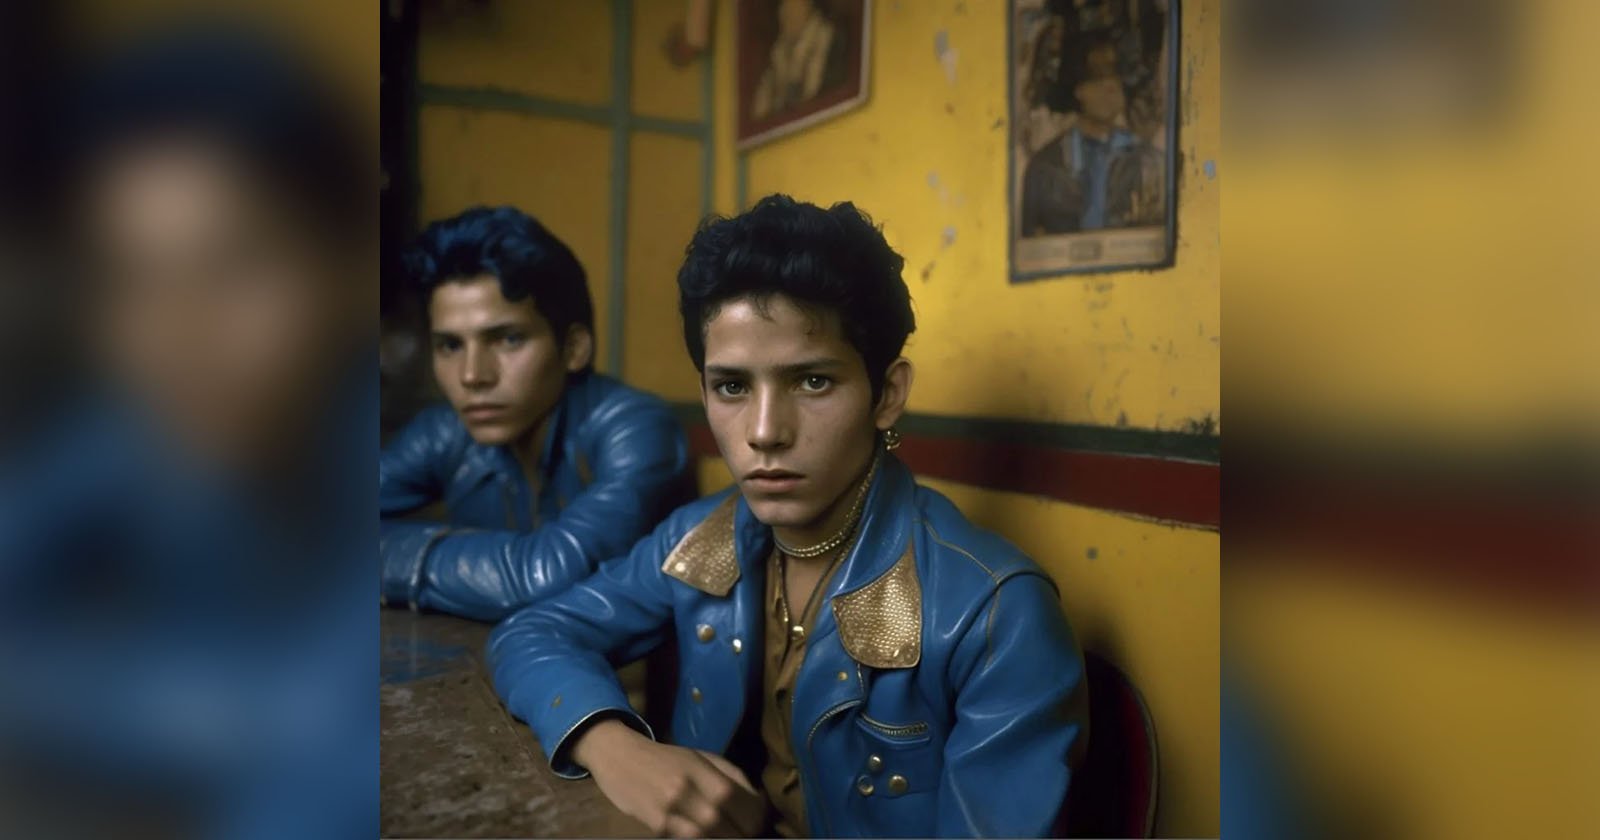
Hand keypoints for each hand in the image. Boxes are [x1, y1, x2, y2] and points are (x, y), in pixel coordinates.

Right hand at [572, 718, 765, 836]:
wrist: (619, 757)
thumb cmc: (667, 758)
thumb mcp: (701, 757)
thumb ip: (731, 776)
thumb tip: (759, 801)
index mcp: (701, 769)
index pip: (740, 799)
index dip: (756, 815)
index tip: (760, 821)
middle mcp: (686, 790)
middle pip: (728, 824)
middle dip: (744, 834)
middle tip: (749, 834)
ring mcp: (669, 811)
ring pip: (709, 838)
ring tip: (731, 836)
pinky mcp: (657, 827)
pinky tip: (709, 837)